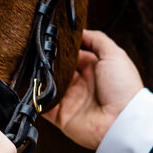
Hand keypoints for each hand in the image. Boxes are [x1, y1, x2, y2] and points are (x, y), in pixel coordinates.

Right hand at [44, 29, 143, 149]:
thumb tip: (81, 31)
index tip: (50, 38)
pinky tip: (30, 86)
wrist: (122, 122)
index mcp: (94, 70)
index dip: (63, 48)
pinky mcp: (62, 116)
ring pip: (48, 85)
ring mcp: (71, 100)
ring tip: (33, 64)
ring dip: (40, 76)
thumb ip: (98, 40)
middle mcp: (81, 84)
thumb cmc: (123, 87)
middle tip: (38, 50)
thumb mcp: (115, 55)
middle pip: (59, 69)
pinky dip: (35, 97)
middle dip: (49, 60)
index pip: (73, 55)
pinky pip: (43, 105)